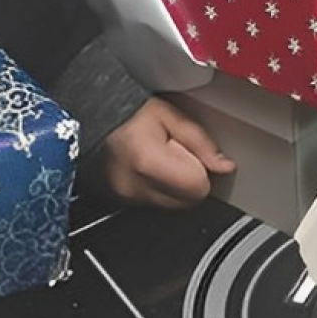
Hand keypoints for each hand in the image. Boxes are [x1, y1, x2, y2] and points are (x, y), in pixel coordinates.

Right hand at [100, 97, 232, 209]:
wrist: (93, 115)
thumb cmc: (129, 112)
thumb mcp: (170, 114)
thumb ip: (200, 141)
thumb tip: (224, 166)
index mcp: (149, 161)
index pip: (198, 188)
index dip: (202, 170)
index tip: (191, 153)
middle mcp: (134, 186)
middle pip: (187, 201)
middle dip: (191, 179)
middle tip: (176, 153)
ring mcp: (126, 197)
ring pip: (173, 206)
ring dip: (176, 185)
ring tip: (161, 158)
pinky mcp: (121, 201)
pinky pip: (155, 203)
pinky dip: (159, 189)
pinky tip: (150, 167)